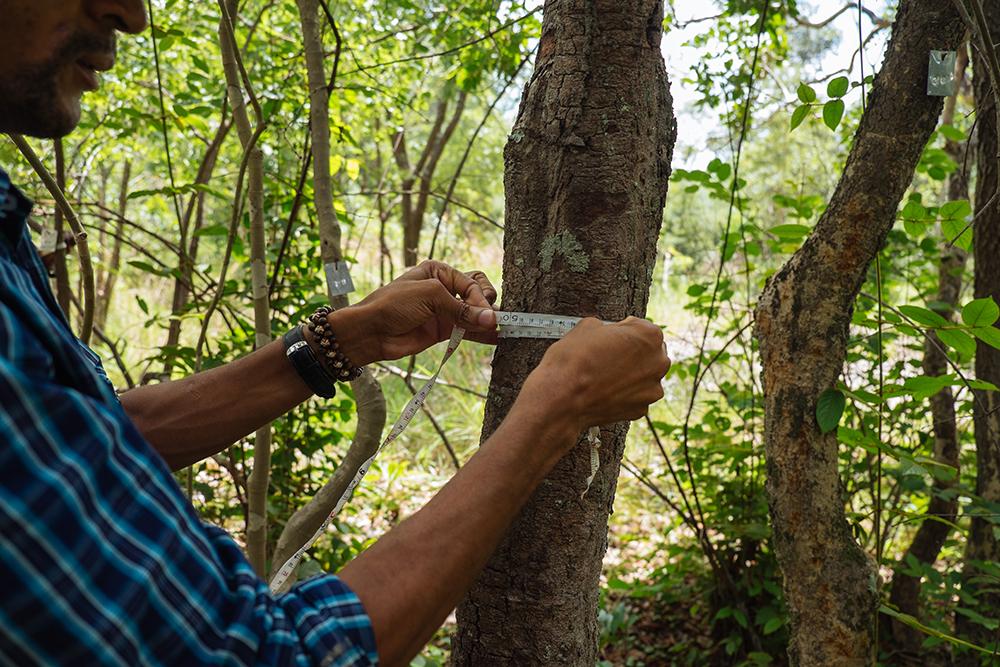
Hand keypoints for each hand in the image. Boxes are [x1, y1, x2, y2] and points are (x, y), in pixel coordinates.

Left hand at [327, 260, 498, 364]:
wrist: (370, 331)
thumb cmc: (393, 304)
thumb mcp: (428, 296)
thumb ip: (460, 309)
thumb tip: (491, 319)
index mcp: (439, 272)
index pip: (471, 282)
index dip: (480, 298)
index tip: (484, 313)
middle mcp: (443, 289)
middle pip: (477, 295)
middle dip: (485, 307)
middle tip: (490, 320)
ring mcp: (444, 311)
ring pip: (474, 315)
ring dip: (487, 322)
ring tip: (505, 331)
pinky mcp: (442, 330)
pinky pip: (467, 332)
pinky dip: (481, 335)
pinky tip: (497, 339)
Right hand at [522, 317, 669, 432]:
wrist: (561, 398)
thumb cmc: (573, 361)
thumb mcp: (587, 326)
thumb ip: (606, 327)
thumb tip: (604, 332)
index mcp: (649, 336)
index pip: (641, 326)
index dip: (622, 330)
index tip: (610, 337)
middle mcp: (658, 363)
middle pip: (648, 352)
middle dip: (631, 353)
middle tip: (607, 356)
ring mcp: (651, 389)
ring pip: (643, 376)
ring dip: (629, 374)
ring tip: (604, 376)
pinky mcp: (641, 410)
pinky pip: (635, 396)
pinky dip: (623, 394)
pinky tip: (604, 391)